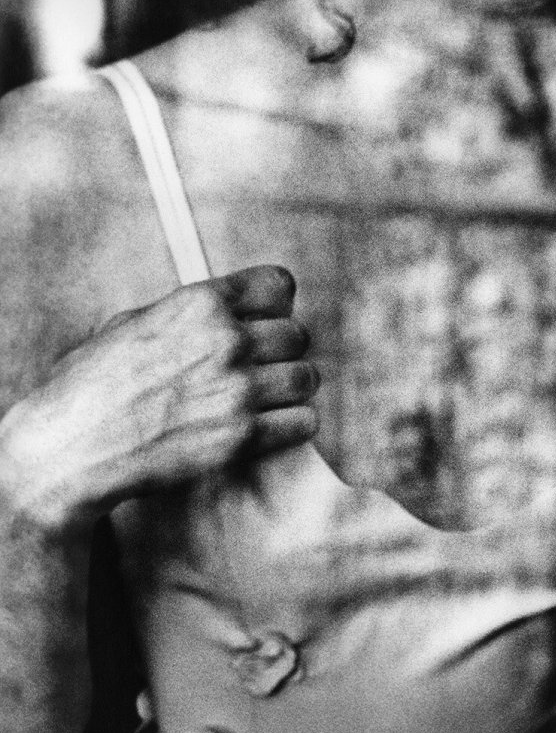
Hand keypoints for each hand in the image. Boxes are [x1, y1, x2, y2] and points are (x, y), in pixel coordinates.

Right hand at [0, 266, 318, 532]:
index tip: (264, 320)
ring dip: (290, 389)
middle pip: (297, 334)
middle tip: (261, 368)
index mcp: (201, 302)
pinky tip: (270, 427)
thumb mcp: (134, 322)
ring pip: (306, 377)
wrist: (72, 448)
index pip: (279, 285)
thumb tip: (230, 304)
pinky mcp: (243, 437)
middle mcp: (226, 340)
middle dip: (281, 351)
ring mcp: (237, 389)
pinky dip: (292, 425)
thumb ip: (188, 310)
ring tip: (267, 399)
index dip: (275, 305)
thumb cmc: (94, 383)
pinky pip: (304, 421)